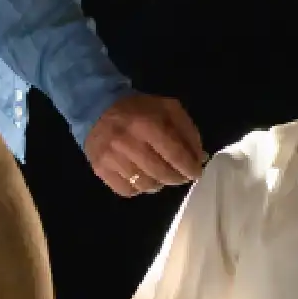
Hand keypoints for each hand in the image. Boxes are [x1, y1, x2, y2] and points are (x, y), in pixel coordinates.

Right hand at [85, 93, 206, 197]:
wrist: (97, 108)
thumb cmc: (139, 109)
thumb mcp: (168, 109)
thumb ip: (187, 131)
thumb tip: (200, 158)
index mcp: (147, 123)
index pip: (175, 154)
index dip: (190, 168)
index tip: (196, 172)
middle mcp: (128, 142)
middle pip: (162, 173)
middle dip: (177, 178)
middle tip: (180, 175)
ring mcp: (112, 158)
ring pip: (146, 185)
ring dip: (159, 183)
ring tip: (160, 175)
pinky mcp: (100, 169)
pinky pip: (127, 191)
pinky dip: (139, 188)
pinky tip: (142, 177)